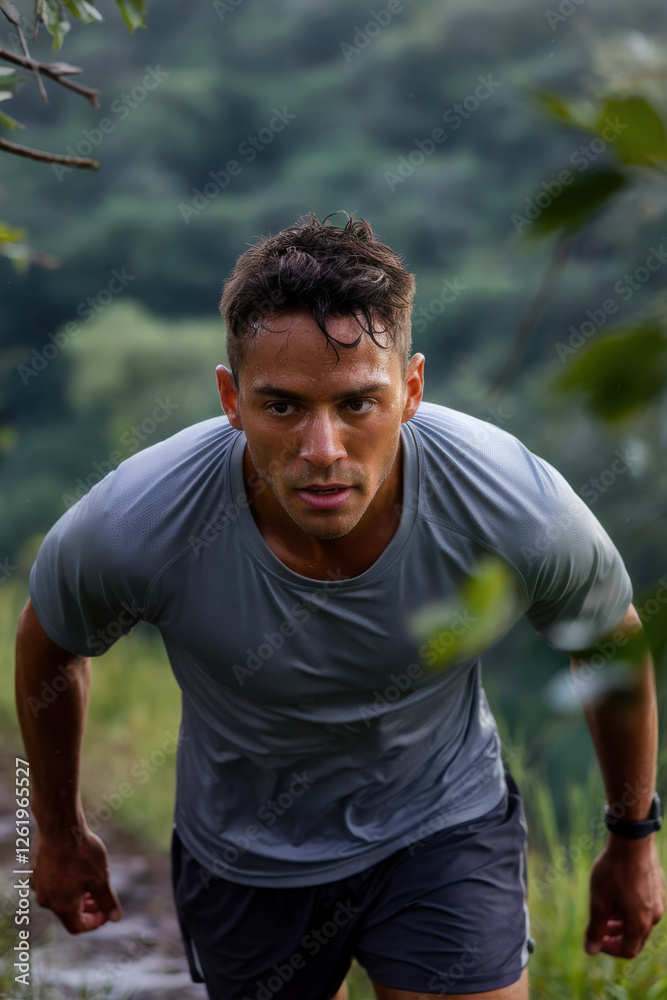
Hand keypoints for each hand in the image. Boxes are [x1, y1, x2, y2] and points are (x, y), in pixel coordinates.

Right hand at [31, 824, 121, 933]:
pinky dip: (65, 883)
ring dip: (76, 895)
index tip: (106, 910)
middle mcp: (46, 900)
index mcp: (62, 907)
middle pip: (68, 913)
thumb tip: (115, 918)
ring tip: (91, 881)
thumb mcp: (101, 878)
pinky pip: (51, 884)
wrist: (60, 827)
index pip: (78, 927)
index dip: (94, 922)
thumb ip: (107, 901)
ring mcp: (38, 886)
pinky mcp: (35, 872)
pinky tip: (76, 867)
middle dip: (87, 908)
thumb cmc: (82, 854)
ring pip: (59, 898)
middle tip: (101, 896)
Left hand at [585, 836, 664, 957]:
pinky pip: (645, 909)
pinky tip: (617, 895)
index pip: (627, 951)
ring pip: (640, 923)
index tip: (594, 937)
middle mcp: (654, 917)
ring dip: (622, 923)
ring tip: (606, 910)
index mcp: (640, 924)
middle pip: (635, 939)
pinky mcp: (658, 890)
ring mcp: (659, 903)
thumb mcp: (599, 901)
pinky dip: (631, 910)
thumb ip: (595, 929)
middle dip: (616, 937)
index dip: (608, 949)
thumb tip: (590, 951)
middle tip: (599, 926)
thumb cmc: (613, 872)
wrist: (632, 842)